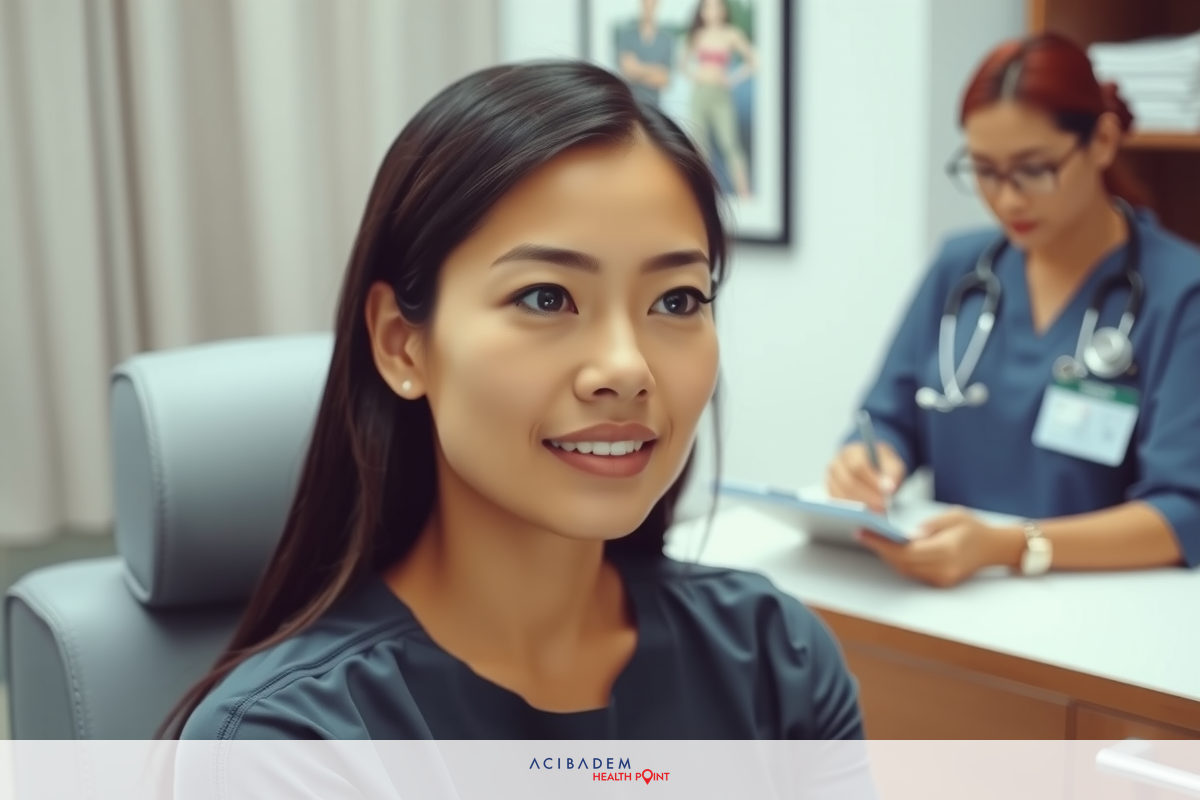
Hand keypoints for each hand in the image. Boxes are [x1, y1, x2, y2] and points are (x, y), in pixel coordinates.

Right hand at [825, 441, 906, 513]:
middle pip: (847, 483)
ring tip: (876, 513)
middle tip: (882, 508)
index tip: (886, 493)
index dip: (872, 481)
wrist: (869, 465)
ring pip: (840, 495)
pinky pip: (837, 503)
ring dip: (858, 506)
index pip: (858, 466)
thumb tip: (887, 489)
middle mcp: (837, 464)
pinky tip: (865, 515)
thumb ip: (892, 474)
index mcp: (852, 452)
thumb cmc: (881, 464)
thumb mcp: (892, 464)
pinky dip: (850, 511)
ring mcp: (830, 478)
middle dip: (866, 497)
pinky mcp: (830, 492)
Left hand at [856, 507, 1022, 587]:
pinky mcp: (942, 582)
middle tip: (863, 533)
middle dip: (881, 549)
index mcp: (947, 550)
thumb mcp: (953, 516)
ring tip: (873, 539)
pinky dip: (900, 561)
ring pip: (906, 570)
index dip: (882, 544)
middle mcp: (944, 569)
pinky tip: (891, 549)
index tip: (863, 533)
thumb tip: (907, 536)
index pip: (906, 551)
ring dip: (888, 556)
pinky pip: (914, 573)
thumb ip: (929, 527)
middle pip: (902, 563)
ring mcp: (943, 578)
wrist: (995, 547)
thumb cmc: (974, 528)